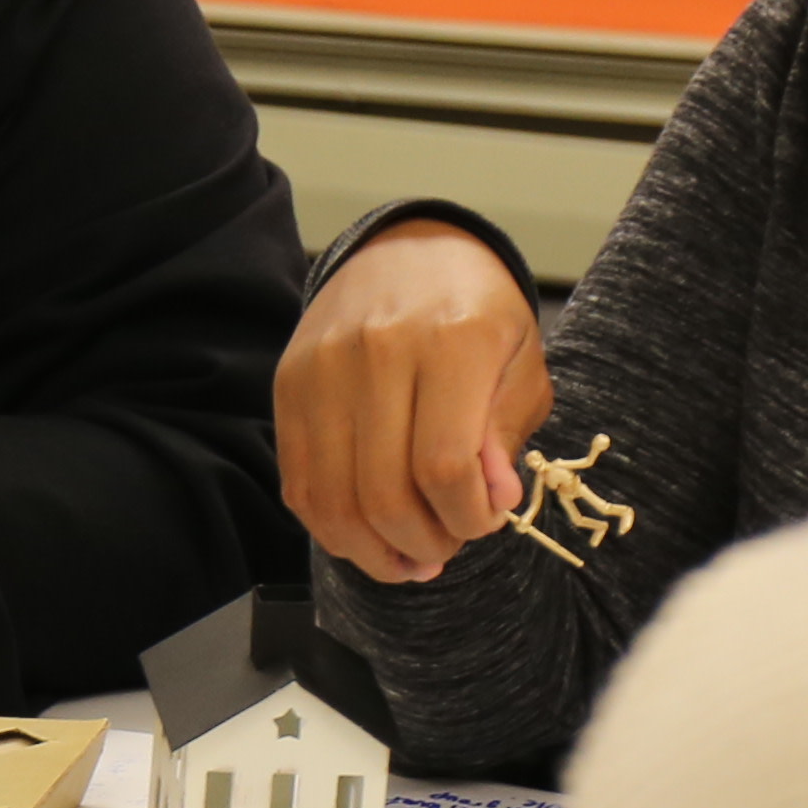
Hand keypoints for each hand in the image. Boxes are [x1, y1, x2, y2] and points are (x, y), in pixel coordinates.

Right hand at [276, 222, 550, 585]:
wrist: (405, 249)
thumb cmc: (476, 309)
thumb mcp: (520, 359)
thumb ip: (506, 432)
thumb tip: (490, 503)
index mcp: (451, 341)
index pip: (445, 467)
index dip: (467, 519)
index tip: (484, 523)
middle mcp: (377, 352)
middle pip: (385, 494)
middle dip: (423, 544)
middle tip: (446, 548)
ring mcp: (321, 371)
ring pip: (334, 502)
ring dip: (373, 552)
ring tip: (408, 559)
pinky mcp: (287, 388)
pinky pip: (299, 485)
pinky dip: (332, 529)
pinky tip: (367, 537)